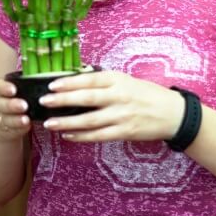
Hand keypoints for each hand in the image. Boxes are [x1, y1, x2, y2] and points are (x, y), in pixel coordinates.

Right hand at [0, 78, 30, 140]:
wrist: (5, 123)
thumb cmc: (18, 100)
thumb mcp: (19, 91)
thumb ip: (28, 84)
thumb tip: (49, 74)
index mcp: (1, 90)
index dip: (5, 88)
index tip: (14, 89)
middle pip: (1, 103)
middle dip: (12, 105)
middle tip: (24, 105)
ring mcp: (1, 117)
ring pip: (6, 118)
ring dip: (16, 119)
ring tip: (26, 119)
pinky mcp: (6, 129)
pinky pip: (11, 129)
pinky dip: (19, 128)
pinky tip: (27, 126)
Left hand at [39, 71, 184, 142]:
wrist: (171, 113)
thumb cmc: (144, 93)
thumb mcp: (124, 80)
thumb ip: (102, 81)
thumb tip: (74, 79)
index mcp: (117, 80)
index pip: (89, 79)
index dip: (69, 82)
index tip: (51, 85)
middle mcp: (118, 96)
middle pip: (86, 99)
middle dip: (63, 100)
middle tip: (44, 102)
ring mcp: (121, 116)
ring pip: (89, 120)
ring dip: (67, 123)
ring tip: (50, 124)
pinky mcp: (124, 132)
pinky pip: (98, 136)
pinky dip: (81, 136)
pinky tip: (68, 135)